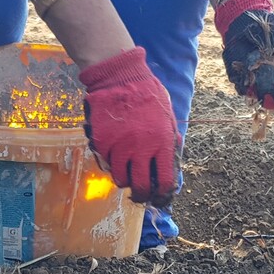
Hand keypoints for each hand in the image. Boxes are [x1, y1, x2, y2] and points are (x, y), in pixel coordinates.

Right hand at [78, 46, 180, 205]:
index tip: (160, 196)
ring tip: (127, 172)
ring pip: (121, 180)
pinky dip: (112, 163)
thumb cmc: (148, 94)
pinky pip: (107, 164)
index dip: (163, 194)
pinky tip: (116, 153)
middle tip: (141, 194)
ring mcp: (119, 147)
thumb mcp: (167, 116)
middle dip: (142, 196)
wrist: (119, 77)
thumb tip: (171, 163)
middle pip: (141, 187)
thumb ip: (170, 141)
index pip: (165, 181)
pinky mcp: (102, 143)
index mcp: (162, 143)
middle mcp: (141, 149)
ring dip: (125, 180)